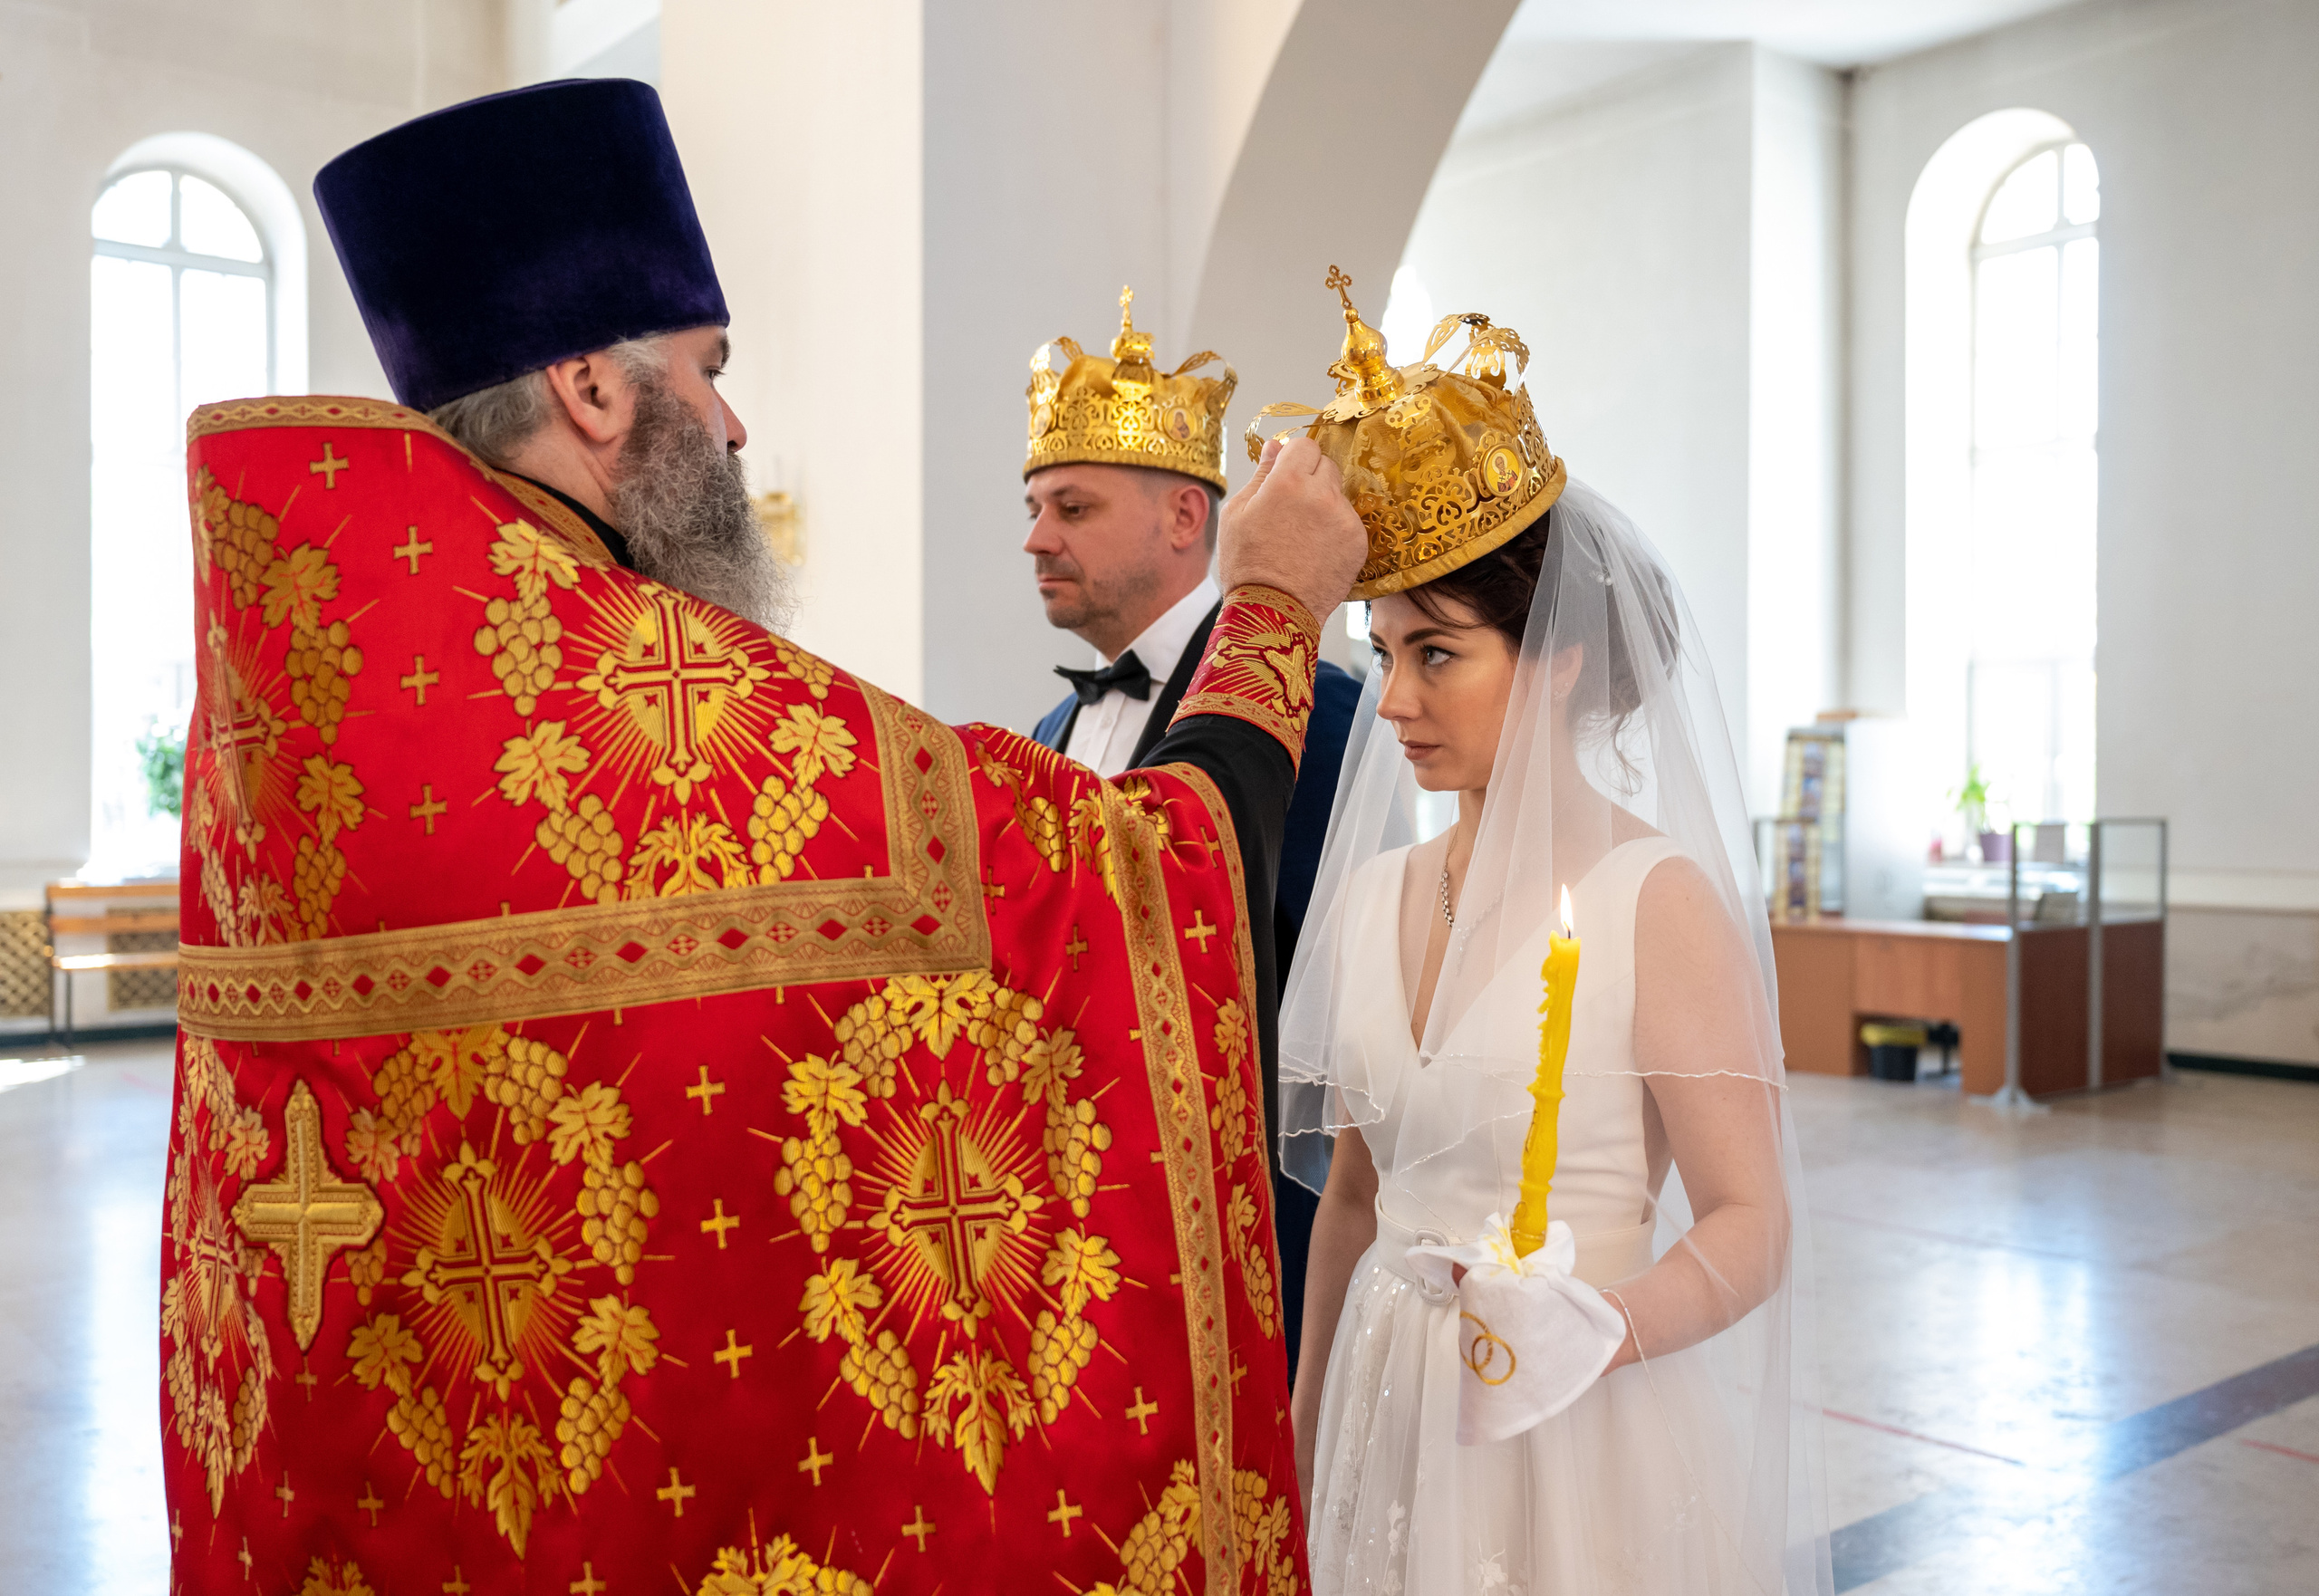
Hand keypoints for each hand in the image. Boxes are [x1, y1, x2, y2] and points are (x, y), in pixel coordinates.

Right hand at [1217, 437, 1365, 622]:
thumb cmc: (1247, 565)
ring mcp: (1344, 518)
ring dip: (1324, 504)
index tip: (1287, 474)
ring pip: (1338, 494)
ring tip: (1302, 535)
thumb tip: (1275, 447)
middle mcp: (1321, 494)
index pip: (1305, 444)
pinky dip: (1335, 530)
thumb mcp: (1237, 513)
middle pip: (1326, 465)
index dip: (1294, 458)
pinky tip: (1316, 550)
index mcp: (1288, 481)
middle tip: (1292, 508)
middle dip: (1311, 478)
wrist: (1272, 612)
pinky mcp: (1358, 541)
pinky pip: (1348, 521)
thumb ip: (1261, 474)